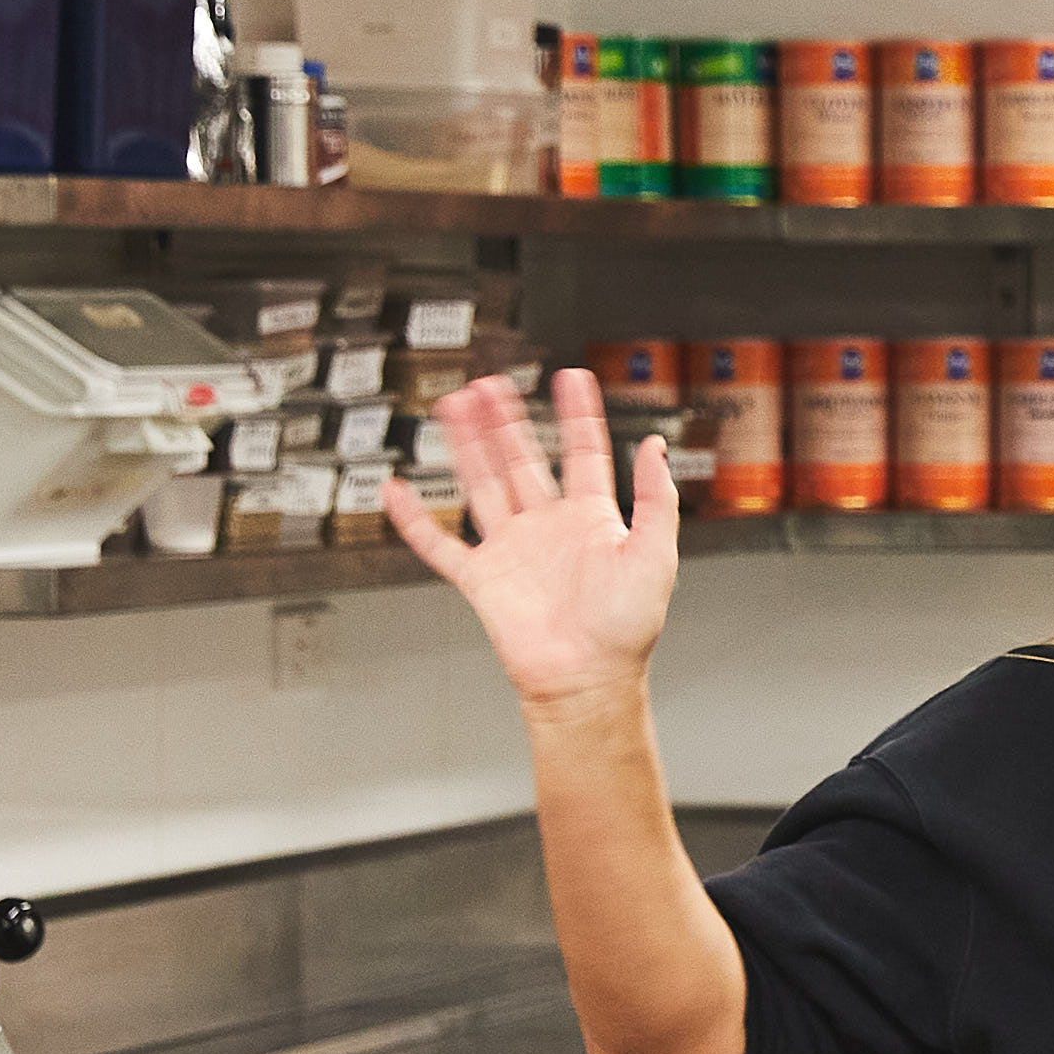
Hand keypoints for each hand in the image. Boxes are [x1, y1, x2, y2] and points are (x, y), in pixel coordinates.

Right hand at [386, 370, 676, 711]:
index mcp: (591, 518)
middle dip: (504, 420)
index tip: (570, 376)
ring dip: (467, 447)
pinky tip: (397, 490)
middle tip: (487, 383)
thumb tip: (656, 445)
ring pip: (481, 484)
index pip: (581, 451)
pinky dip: (414, 519)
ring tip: (452, 407)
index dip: (576, 414)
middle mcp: (548, 527)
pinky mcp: (480, 578)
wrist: (587, 678)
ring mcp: (511, 549)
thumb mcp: (655, 553)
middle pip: (520, 459)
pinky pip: (439, 544)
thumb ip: (654, 498)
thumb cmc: (628, 627)